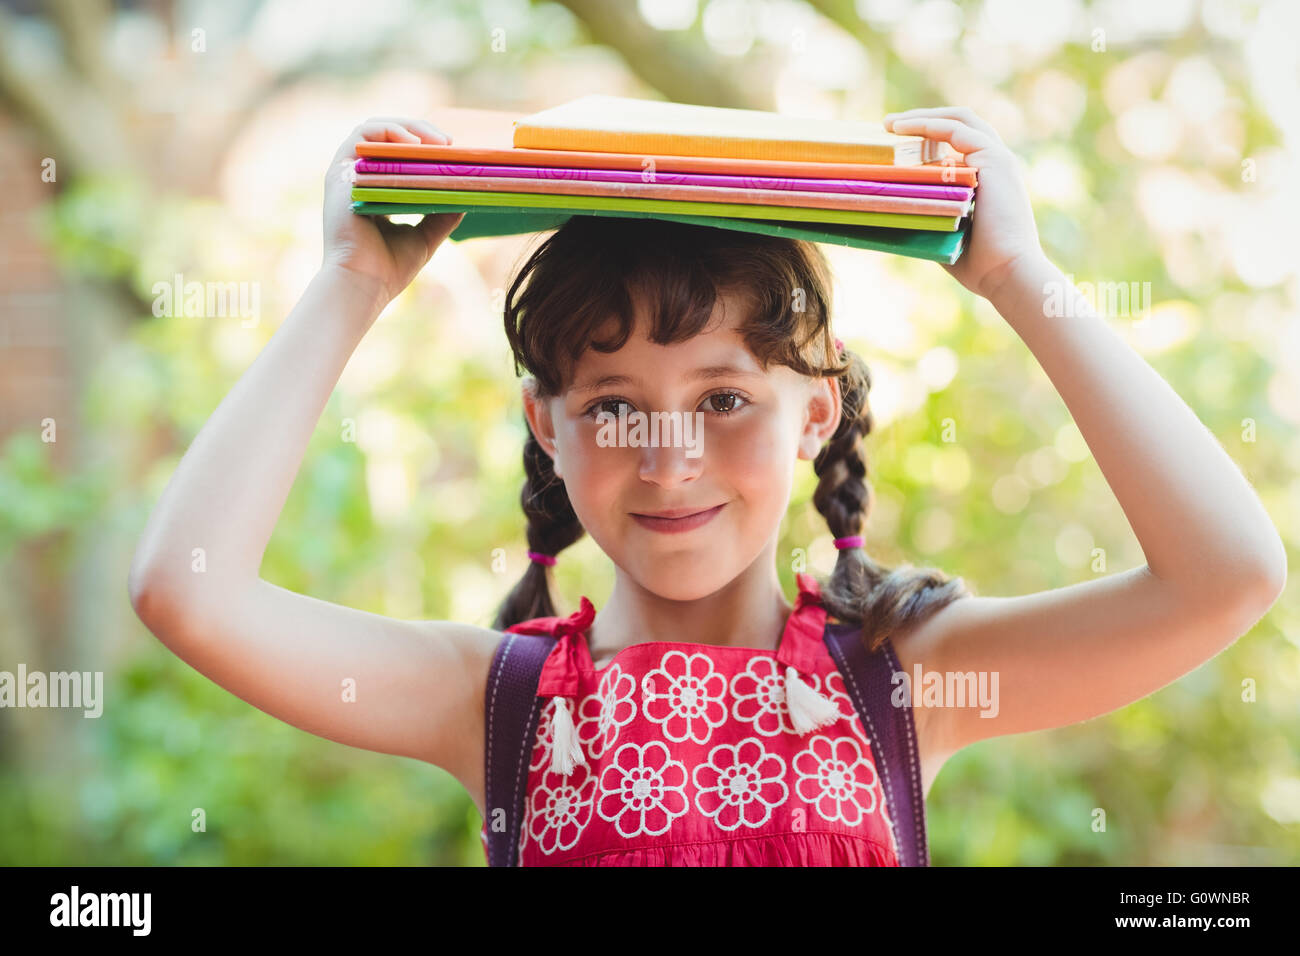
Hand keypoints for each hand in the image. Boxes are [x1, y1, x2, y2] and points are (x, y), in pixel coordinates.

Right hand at [321, 117, 464, 307]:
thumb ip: (442, 215)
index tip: (454, 153)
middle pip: (389, 140)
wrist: (364, 284)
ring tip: (438, 141)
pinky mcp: (339, 172)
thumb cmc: (390, 268)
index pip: (398, 157)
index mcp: (375, 193)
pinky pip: (362, 136)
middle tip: (451, 143)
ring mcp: (347, 174)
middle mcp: (358, 180)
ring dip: (409, 128)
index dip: (425, 148)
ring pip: (376, 131)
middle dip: (422, 134)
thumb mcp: (425, 236)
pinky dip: (389, 132)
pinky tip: (414, 144)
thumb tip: (466, 194)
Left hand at [884, 107, 1046, 300]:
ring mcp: (997, 158)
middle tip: (887, 125)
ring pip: (958, 119)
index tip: (895, 142)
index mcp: (987, 177)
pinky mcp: (994, 159)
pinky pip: (956, 129)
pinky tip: (902, 129)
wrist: (1007, 273)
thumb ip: (928, 215)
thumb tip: (892, 212)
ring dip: (921, 117)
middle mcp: (995, 163)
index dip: (928, 137)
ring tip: (888, 124)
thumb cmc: (978, 264)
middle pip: (959, 124)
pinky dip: (927, 125)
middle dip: (921, 120)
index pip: (959, 143)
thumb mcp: (944, 233)